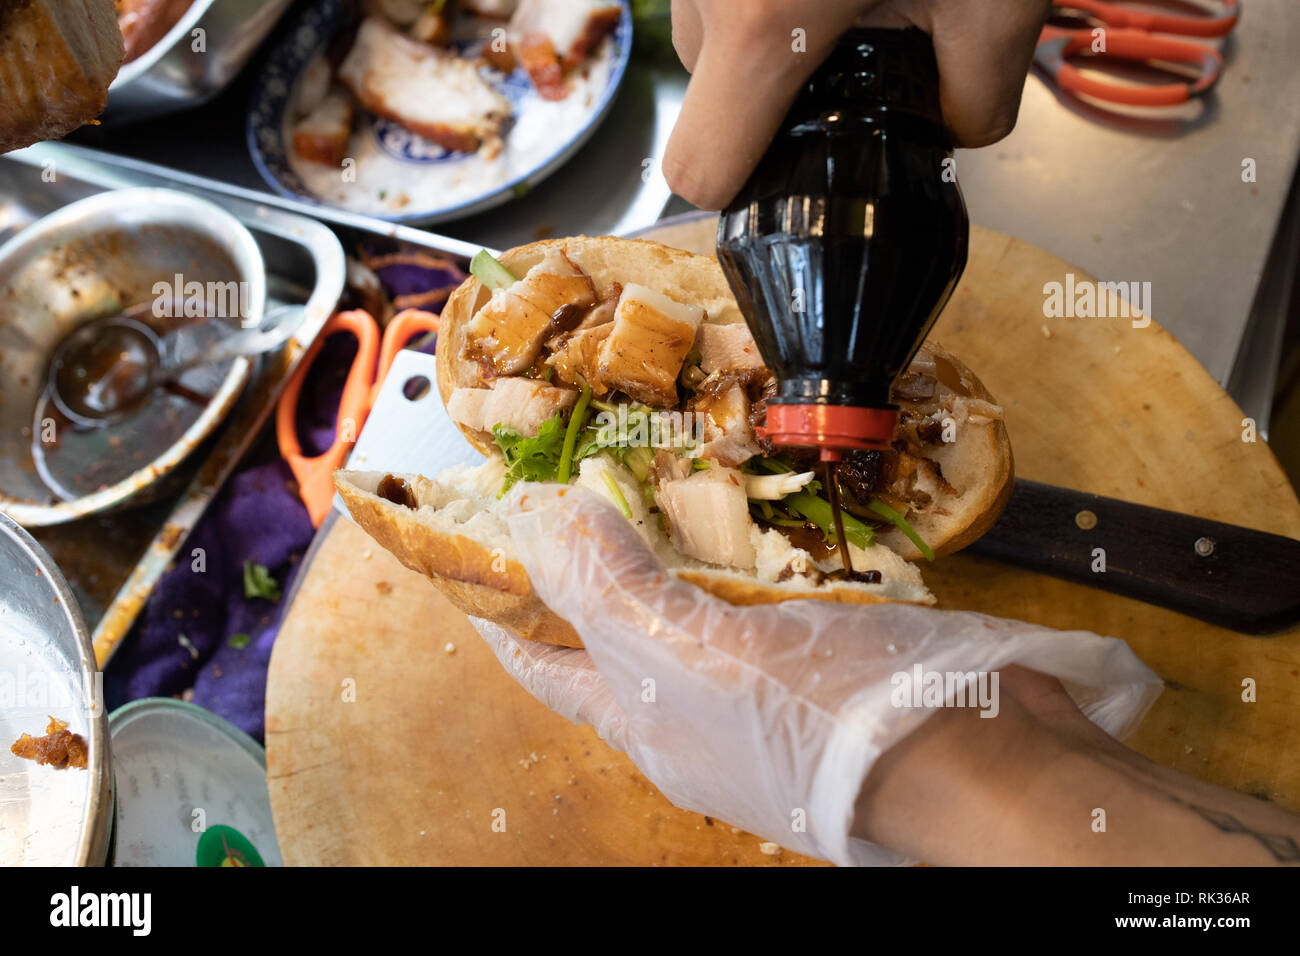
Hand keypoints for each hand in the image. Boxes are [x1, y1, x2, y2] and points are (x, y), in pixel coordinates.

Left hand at [473, 484, 1162, 864]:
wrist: (973, 758)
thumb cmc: (820, 727)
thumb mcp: (686, 652)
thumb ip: (608, 588)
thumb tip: (540, 520)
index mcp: (647, 721)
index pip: (546, 664)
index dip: (503, 611)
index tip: (470, 554)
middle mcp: (697, 708)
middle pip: (619, 629)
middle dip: (590, 562)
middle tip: (572, 483)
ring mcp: (766, 681)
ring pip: (698, 602)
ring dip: (675, 544)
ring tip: (655, 476)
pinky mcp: (828, 651)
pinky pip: (771, 591)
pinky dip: (753, 548)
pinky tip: (756, 505)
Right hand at [662, 0, 1053, 208]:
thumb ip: (977, 99)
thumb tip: (951, 131)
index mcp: (763, 22)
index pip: (699, 169)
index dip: (745, 190)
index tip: (798, 170)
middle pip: (710, 95)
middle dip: (781, 92)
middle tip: (864, 38)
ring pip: (709, 31)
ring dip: (771, 31)